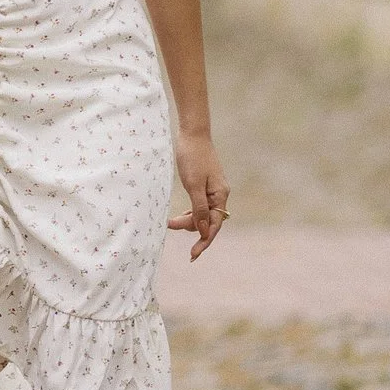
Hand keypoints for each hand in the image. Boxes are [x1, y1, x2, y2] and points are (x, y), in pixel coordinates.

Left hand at [167, 133, 229, 259]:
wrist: (192, 135)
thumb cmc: (192, 158)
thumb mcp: (193, 184)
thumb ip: (199, 208)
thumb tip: (204, 230)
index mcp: (220, 196)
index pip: (214, 226)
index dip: (204, 241)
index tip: (193, 255)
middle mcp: (220, 195)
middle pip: (208, 221)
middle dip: (191, 227)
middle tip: (169, 225)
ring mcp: (214, 190)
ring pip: (204, 214)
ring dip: (189, 220)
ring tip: (171, 222)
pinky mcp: (206, 186)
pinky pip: (201, 206)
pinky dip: (192, 212)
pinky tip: (182, 215)